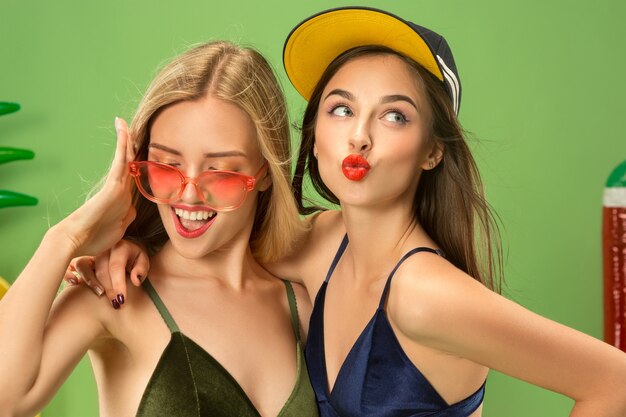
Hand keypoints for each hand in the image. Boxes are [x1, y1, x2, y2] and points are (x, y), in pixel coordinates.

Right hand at [54, 118, 135, 256]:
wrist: (74, 240)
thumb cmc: (93, 239)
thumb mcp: (118, 228)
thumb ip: (126, 216)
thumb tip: (132, 209)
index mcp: (123, 200)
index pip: (132, 176)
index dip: (136, 162)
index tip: (139, 151)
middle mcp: (120, 190)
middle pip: (129, 163)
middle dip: (130, 145)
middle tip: (126, 126)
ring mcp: (116, 187)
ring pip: (125, 159)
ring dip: (126, 140)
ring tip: (122, 122)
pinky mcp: (112, 187)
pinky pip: (120, 162)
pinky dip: (122, 147)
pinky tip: (123, 132)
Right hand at [64, 239, 149, 306]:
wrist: (125, 248)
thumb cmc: (135, 256)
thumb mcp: (143, 260)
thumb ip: (141, 269)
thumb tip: (135, 281)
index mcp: (120, 247)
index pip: (116, 266)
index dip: (118, 284)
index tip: (122, 300)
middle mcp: (103, 248)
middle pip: (100, 268)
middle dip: (108, 288)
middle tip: (115, 304)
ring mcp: (90, 252)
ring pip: (83, 264)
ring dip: (89, 280)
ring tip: (99, 294)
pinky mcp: (80, 258)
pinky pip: (70, 265)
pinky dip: (69, 273)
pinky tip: (75, 283)